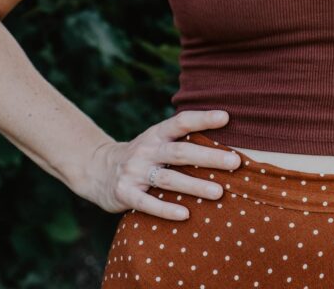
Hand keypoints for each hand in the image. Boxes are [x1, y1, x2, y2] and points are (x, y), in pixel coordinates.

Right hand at [81, 110, 240, 221]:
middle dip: (209, 157)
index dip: (203, 119)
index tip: (226, 118)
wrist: (98, 169)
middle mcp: (147, 149)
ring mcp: (135, 171)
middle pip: (181, 152)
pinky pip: (147, 203)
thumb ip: (182, 140)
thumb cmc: (142, 155)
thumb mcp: (157, 141)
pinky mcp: (124, 193)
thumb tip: (224, 139)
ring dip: (195, 186)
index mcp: (157, 133)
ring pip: (169, 179)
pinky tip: (186, 215)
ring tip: (219, 192)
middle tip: (235, 162)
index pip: (181, 121)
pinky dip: (166, 209)